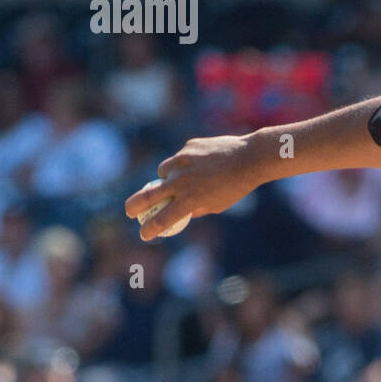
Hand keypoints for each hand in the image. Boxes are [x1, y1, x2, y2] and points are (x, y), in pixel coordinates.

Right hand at [124, 134, 262, 240]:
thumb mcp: (218, 205)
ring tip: (182, 179)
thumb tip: (180, 213)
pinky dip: (182, 164)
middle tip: (130, 212)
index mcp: (191, 200)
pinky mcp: (188, 148)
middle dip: (133, 207)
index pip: (162, 220)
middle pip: (148, 196)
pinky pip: (178, 159)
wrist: (250, 157)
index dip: (149, 230)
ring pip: (162, 172)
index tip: (144, 234)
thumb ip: (197, 209)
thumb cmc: (237, 186)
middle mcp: (183, 182)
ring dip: (165, 179)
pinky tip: (200, 164)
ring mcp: (183, 162)